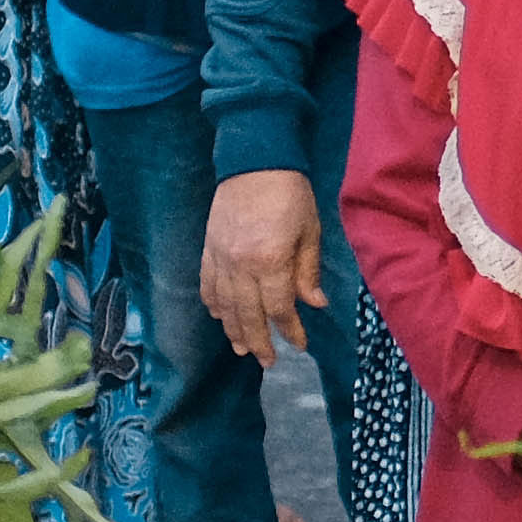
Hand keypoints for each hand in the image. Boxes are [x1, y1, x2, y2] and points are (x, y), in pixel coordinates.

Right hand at [204, 170, 327, 363]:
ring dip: (233, 330)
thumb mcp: (309, 231)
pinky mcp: (208, 248)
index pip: (278, 308)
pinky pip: (207, 284)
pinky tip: (219, 316)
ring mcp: (220, 258)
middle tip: (268, 361)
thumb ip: (308, 271)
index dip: (290, 330)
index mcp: (270, 261)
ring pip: (224, 305)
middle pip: (247, 315)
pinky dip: (213, 304)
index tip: (300, 344)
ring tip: (242, 349)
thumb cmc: (290, 194)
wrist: (254, 160)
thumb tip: (314, 304)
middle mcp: (240, 266)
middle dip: (259, 341)